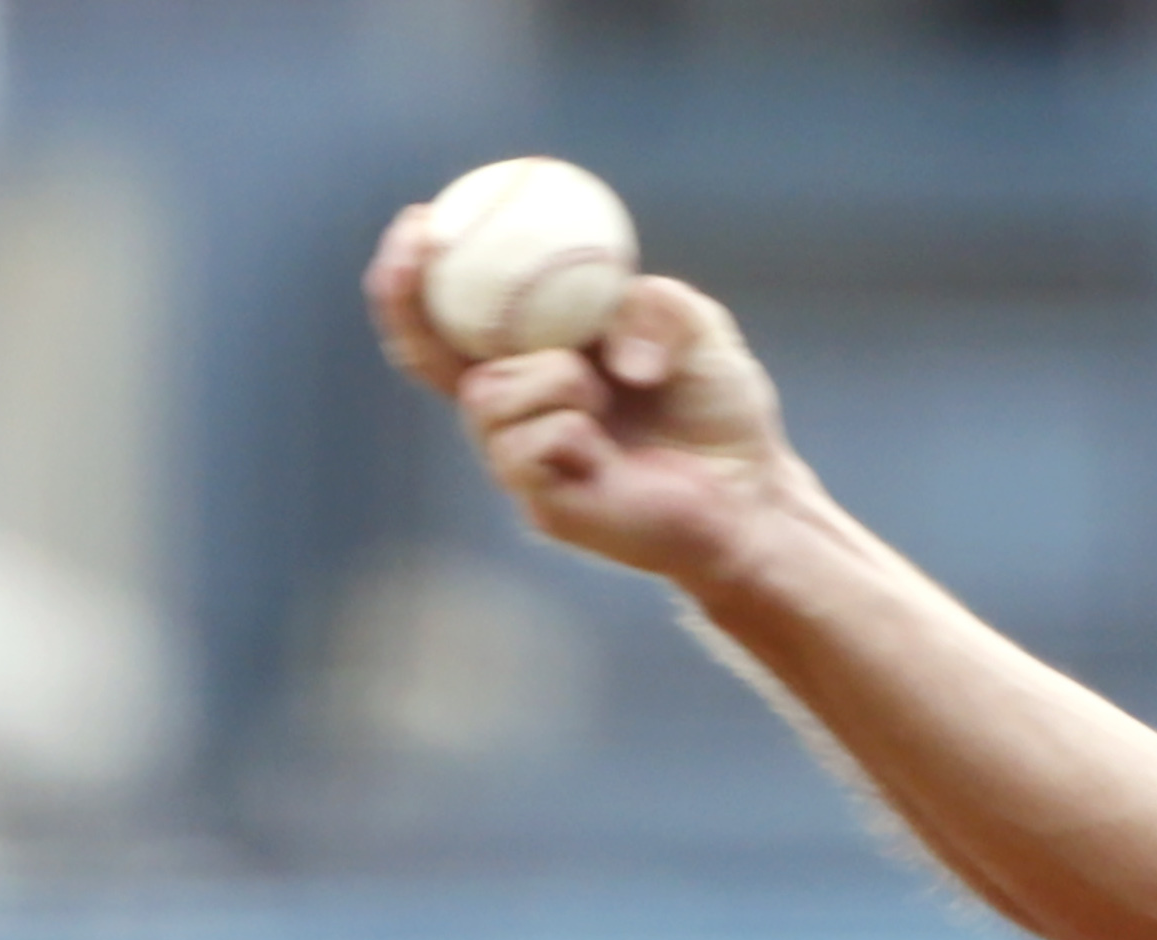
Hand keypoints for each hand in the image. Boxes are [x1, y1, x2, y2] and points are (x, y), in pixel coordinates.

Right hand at [364, 206, 795, 591]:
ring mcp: (519, 459)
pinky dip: (572, 430)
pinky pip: (527, 447)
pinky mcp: (541, 506)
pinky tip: (610, 451)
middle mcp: (514, 407)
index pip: (451, 313)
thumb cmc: (718, 412)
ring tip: (603, 389)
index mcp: (532, 357)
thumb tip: (606, 357)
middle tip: (423, 242)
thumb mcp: (698, 328)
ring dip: (549, 376)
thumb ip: (654, 305)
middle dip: (403, 295)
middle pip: (423, 352)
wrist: (753, 496)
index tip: (424, 216)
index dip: (418, 268)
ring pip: (486, 396)